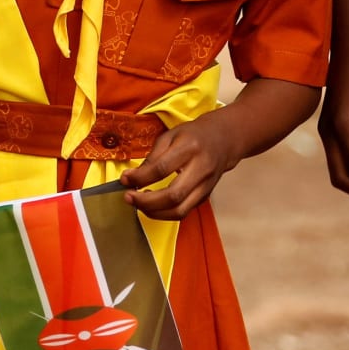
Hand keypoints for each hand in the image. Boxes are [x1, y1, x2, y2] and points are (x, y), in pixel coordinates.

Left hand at [122, 112, 245, 220]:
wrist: (223, 141)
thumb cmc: (194, 136)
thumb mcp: (171, 136)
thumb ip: (152, 157)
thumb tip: (132, 177)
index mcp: (190, 148)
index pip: (162, 168)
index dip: (140, 177)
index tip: (125, 179)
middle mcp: (201, 169)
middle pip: (173, 196)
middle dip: (146, 201)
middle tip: (129, 197)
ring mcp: (205, 187)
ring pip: (179, 210)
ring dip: (154, 212)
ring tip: (138, 204)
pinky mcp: (204, 198)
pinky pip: (182, 212)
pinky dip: (163, 213)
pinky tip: (152, 205)